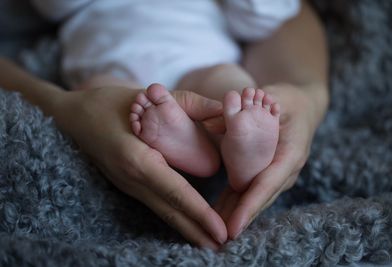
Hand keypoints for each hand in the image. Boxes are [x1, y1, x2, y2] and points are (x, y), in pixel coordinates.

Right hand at [52, 86, 226, 247]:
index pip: (175, 192)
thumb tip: (224, 111)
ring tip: (210, 242)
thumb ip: (189, 103)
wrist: (71, 116)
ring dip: (187, 229)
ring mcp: (127, 185)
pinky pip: (155, 204)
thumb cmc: (109, 103)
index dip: (199, 213)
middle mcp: (132, 179)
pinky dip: (174, 216)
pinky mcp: (128, 184)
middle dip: (197, 231)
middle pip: (170, 211)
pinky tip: (186, 223)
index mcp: (137, 158)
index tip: (221, 231)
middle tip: (224, 246)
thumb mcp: (148, 95)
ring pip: (162, 211)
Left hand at [213, 83, 327, 238]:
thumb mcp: (272, 97)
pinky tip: (220, 212)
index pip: (267, 184)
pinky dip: (237, 202)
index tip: (233, 227)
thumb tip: (210, 125)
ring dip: (236, 214)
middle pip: (260, 198)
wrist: (303, 105)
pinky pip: (252, 189)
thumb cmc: (289, 99)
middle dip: (240, 217)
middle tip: (218, 236)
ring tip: (215, 231)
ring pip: (255, 198)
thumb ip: (246, 111)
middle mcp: (286, 169)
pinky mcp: (268, 172)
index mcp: (291, 153)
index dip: (249, 206)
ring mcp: (278, 173)